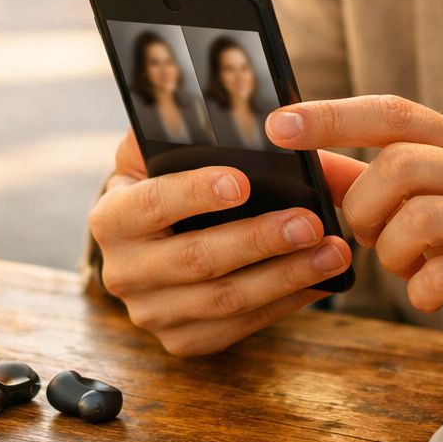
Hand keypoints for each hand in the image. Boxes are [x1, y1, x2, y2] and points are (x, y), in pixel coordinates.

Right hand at [87, 130, 357, 355]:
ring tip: (331, 252)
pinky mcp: (182, 341)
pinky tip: (319, 281)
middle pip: (196, 259)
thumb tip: (221, 100)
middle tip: (310, 222)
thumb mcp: (154, 152)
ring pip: (225, 299)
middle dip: (259, 240)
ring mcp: (151, 313)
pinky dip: (285, 304)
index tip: (243, 182)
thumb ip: (175, 128)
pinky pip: (239, 326)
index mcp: (111, 218)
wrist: (148, 244)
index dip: (195, 194)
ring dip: (285, 276)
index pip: (152, 204)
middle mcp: (123, 272)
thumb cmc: (164, 186)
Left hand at [266, 96, 442, 340]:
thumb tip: (310, 163)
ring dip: (391, 254)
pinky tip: (433, 294)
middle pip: (397, 167)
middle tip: (366, 236)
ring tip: (407, 267)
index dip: (330, 116)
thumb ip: (377, 181)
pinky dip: (420, 292)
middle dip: (362, 208)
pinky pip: (439, 276)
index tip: (277, 125)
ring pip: (415, 219)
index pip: (391, 112)